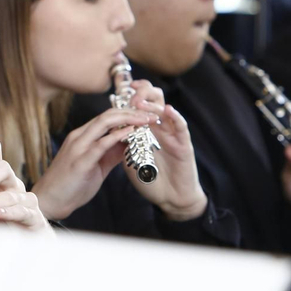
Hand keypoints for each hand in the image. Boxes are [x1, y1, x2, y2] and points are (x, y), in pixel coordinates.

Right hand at [30, 106, 154, 221]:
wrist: (50, 201)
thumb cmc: (71, 185)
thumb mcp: (96, 166)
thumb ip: (110, 153)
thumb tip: (128, 145)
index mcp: (82, 136)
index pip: (107, 117)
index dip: (128, 114)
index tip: (146, 116)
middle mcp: (79, 137)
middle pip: (108, 114)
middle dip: (132, 112)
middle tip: (151, 114)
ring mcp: (78, 147)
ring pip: (104, 122)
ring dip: (128, 119)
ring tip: (146, 120)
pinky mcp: (80, 161)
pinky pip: (101, 143)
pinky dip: (117, 135)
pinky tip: (131, 133)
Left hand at [122, 79, 209, 221]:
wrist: (170, 199)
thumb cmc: (150, 180)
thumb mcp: (131, 160)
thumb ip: (122, 144)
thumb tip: (107, 131)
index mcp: (145, 131)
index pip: (139, 107)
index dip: (131, 96)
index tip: (119, 90)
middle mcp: (159, 129)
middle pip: (153, 101)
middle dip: (142, 94)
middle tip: (130, 95)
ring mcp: (172, 135)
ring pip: (165, 111)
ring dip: (152, 104)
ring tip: (140, 101)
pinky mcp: (183, 145)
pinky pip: (181, 127)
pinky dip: (176, 117)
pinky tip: (168, 110)